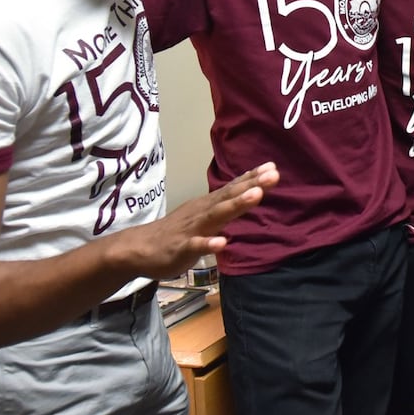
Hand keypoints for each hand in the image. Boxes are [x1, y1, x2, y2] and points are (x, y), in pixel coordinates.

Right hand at [111, 162, 277, 278]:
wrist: (139, 247)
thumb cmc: (178, 231)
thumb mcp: (205, 216)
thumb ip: (226, 206)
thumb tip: (252, 192)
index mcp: (209, 205)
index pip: (233, 188)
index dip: (253, 178)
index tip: (273, 166)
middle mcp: (202, 212)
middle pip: (229, 196)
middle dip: (252, 185)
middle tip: (273, 174)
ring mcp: (192, 229)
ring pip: (216, 215)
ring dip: (236, 204)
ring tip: (256, 195)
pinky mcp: (180, 248)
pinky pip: (195, 246)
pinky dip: (208, 244)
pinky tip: (222, 242)